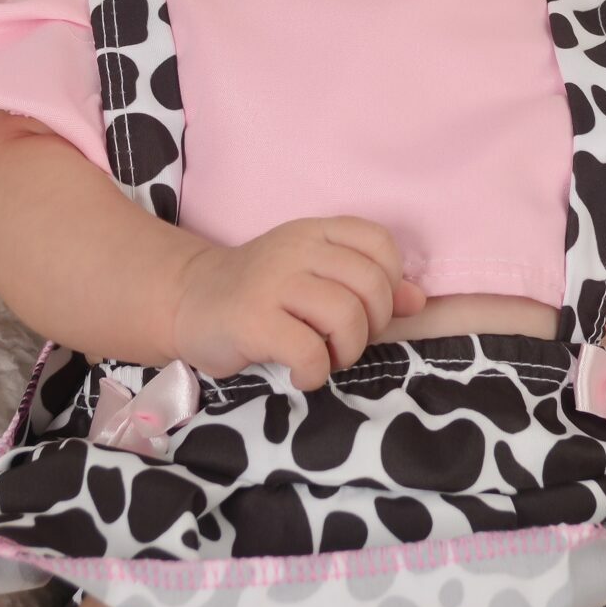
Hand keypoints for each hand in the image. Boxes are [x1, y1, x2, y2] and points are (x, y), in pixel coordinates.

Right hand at [170, 216, 428, 389]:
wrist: (188, 302)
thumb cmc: (261, 293)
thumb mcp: (314, 277)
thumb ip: (366, 284)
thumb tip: (417, 300)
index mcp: (316, 232)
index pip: (379, 243)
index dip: (389, 282)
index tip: (367, 308)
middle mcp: (296, 249)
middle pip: (370, 285)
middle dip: (371, 327)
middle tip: (344, 342)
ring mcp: (273, 282)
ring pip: (346, 316)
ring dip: (346, 352)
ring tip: (325, 358)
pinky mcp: (253, 320)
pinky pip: (309, 351)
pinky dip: (315, 373)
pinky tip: (301, 374)